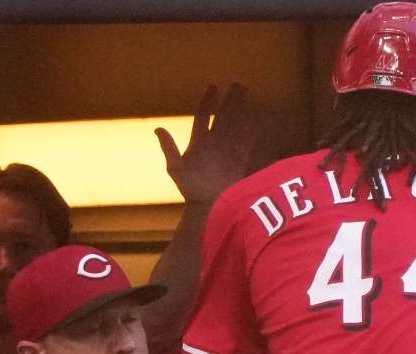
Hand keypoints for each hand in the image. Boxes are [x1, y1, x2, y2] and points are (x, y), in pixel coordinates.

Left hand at [156, 83, 255, 204]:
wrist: (207, 206)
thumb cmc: (190, 189)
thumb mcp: (175, 168)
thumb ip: (169, 148)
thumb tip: (158, 128)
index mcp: (198, 143)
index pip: (203, 116)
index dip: (207, 102)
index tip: (213, 86)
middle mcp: (214, 144)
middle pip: (223, 117)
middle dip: (230, 101)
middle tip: (238, 85)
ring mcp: (227, 151)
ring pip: (235, 125)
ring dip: (241, 110)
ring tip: (247, 94)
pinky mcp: (239, 160)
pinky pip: (246, 141)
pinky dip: (252, 130)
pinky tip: (257, 119)